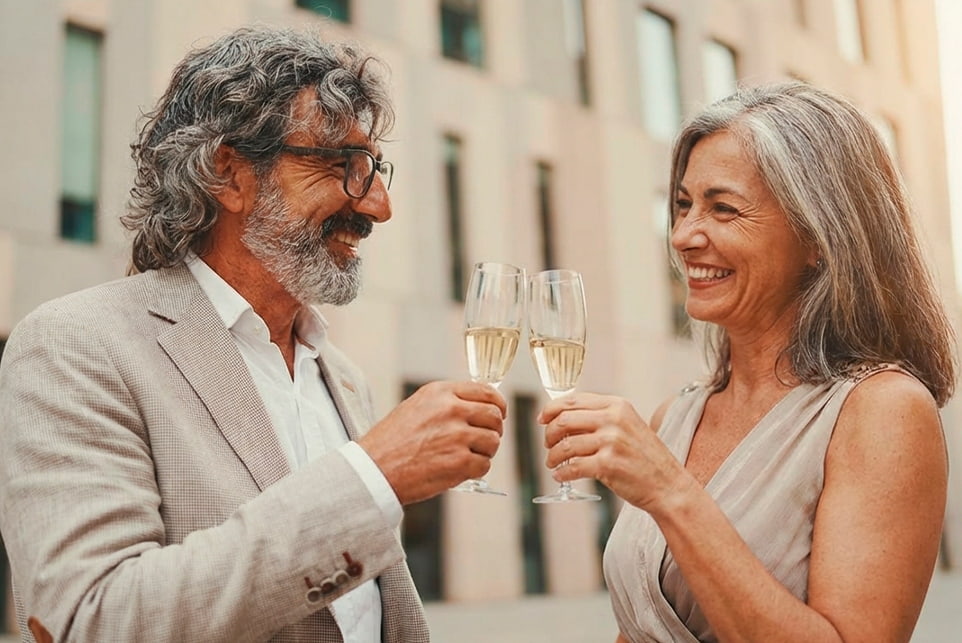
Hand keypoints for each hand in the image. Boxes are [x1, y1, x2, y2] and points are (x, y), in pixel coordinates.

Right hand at [359, 381, 506, 504]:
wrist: (373, 470)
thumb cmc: (392, 441)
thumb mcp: (417, 406)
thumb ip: (447, 402)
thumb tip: (480, 406)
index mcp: (440, 392)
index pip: (487, 392)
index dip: (498, 405)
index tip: (499, 414)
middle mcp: (451, 410)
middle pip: (494, 417)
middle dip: (493, 430)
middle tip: (483, 441)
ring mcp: (457, 436)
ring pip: (493, 442)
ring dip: (484, 452)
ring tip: (464, 457)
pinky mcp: (459, 462)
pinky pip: (484, 465)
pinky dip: (475, 470)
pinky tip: (457, 470)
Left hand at [540, 393, 689, 511]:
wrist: (669, 485)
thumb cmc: (645, 458)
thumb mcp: (628, 426)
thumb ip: (600, 418)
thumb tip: (562, 419)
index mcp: (617, 405)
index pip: (573, 400)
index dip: (551, 409)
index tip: (541, 419)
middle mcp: (614, 419)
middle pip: (564, 420)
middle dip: (549, 434)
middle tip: (547, 445)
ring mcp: (611, 442)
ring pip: (565, 445)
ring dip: (552, 456)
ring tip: (552, 463)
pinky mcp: (608, 465)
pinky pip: (572, 467)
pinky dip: (561, 472)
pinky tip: (560, 475)